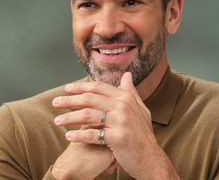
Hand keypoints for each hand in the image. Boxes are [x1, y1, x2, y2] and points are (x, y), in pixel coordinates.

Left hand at [53, 73, 179, 178]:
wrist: (150, 157)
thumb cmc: (142, 132)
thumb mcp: (140, 108)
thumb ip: (131, 91)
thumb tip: (127, 75)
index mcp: (125, 98)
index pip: (98, 87)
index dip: (81, 86)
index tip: (67, 88)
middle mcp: (123, 106)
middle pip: (90, 99)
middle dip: (70, 100)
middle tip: (55, 102)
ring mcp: (121, 121)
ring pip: (88, 115)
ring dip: (70, 117)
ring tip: (57, 120)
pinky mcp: (118, 138)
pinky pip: (93, 135)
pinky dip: (79, 135)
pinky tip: (68, 136)